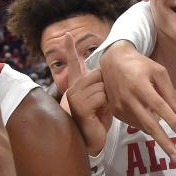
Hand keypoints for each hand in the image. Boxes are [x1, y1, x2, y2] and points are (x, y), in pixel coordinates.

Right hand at [64, 33, 112, 155]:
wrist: (92, 140)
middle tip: (102, 104)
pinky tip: (98, 114)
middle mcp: (72, 89)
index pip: (74, 64)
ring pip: (102, 86)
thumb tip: (108, 71)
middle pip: (98, 74)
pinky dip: (106, 105)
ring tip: (100, 110)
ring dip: (108, 98)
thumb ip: (101, 86)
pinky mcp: (80, 106)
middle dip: (107, 88)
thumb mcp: (102, 99)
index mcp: (77, 85)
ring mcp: (74, 97)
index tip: (67, 35)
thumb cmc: (98, 120)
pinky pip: (102, 96)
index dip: (70, 49)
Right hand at [99, 41, 175, 162]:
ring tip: (170, 145)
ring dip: (157, 136)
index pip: (158, 105)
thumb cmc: (140, 65)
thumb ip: (170, 92)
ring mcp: (120, 106)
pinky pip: (135, 124)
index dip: (170, 119)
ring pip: (142, 126)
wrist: (112, 61)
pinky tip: (153, 122)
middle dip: (164, 142)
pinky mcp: (116, 111)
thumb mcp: (158, 71)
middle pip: (149, 124)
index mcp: (140, 85)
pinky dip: (146, 126)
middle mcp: (128, 98)